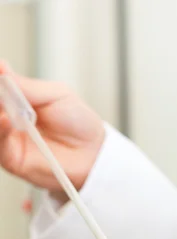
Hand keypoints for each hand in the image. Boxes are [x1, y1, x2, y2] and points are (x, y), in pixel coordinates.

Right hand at [0, 61, 104, 195]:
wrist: (94, 153)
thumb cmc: (79, 123)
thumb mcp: (55, 95)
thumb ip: (26, 86)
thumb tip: (1, 67)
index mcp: (17, 99)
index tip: (0, 72)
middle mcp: (8, 118)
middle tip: (1, 90)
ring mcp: (8, 139)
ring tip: (2, 103)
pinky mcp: (12, 159)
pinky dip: (0, 132)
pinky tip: (5, 121)